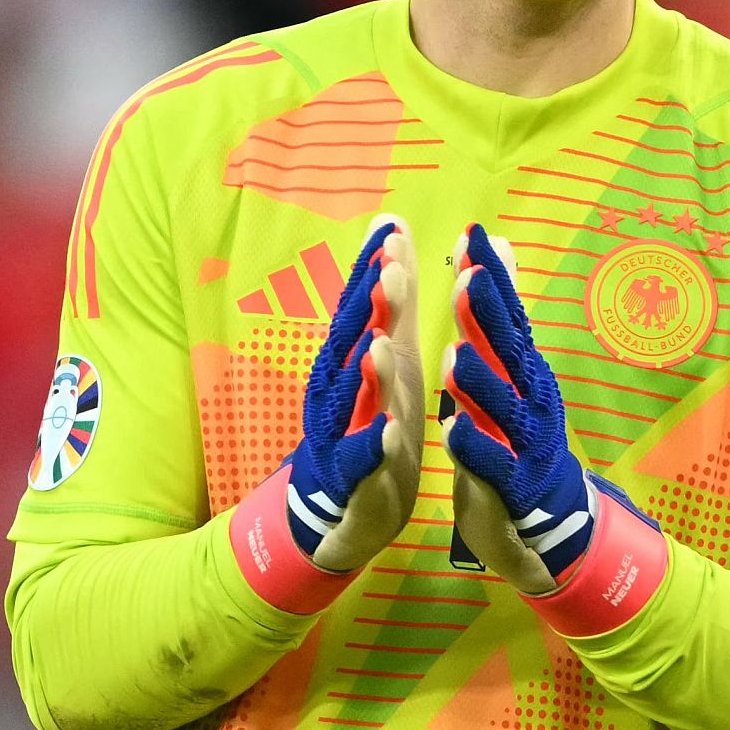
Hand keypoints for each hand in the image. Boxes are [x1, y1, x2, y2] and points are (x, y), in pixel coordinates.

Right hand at [288, 215, 424, 571]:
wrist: (349, 504)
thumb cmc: (372, 413)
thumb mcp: (390, 350)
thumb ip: (391, 296)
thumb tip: (388, 226)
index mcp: (351, 359)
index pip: (359, 309)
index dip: (372, 271)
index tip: (391, 233)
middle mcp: (337, 391)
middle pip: (348, 346)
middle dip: (366, 309)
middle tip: (389, 273)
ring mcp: (341, 435)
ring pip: (348, 402)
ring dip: (364, 374)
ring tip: (380, 346)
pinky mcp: (354, 479)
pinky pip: (358, 464)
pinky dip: (369, 448)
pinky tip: (385, 435)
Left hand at [442, 224, 655, 596]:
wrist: (546, 519)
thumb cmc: (516, 434)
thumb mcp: (508, 369)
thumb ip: (499, 311)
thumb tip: (500, 245)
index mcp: (522, 369)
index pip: (506, 316)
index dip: (490, 277)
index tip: (471, 236)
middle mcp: (529, 398)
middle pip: (509, 353)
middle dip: (487, 315)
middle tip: (468, 276)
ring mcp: (525, 443)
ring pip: (501, 409)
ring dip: (479, 382)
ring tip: (454, 355)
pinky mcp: (513, 487)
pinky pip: (493, 466)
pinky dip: (475, 448)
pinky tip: (454, 431)